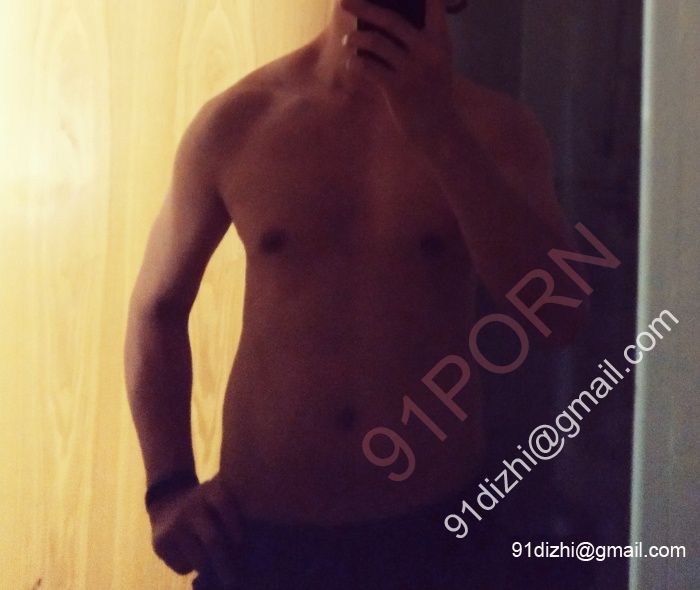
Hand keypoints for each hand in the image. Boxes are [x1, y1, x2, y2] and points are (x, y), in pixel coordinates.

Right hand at [148, 472, 242, 587]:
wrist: (167, 501)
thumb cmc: (207, 506)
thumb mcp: (219, 496)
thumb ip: (235, 512)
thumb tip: (259, 547)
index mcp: (211, 491)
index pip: (225, 505)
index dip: (236, 525)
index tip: (242, 543)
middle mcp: (192, 507)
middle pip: (213, 540)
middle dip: (227, 563)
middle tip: (235, 579)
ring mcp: (175, 525)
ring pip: (198, 559)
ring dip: (211, 569)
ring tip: (221, 575)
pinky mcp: (161, 542)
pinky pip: (182, 566)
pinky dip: (191, 569)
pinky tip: (194, 562)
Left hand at [340, 0, 458, 148]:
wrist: (438, 128)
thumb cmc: (432, 92)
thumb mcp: (435, 62)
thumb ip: (419, 40)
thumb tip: (382, 19)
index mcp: (440, 40)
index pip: (432, 3)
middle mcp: (427, 51)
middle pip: (390, 19)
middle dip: (364, 8)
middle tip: (344, 2)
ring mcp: (412, 69)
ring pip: (375, 42)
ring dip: (356, 40)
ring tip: (348, 41)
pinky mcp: (397, 88)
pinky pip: (368, 67)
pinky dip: (356, 63)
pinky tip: (353, 64)